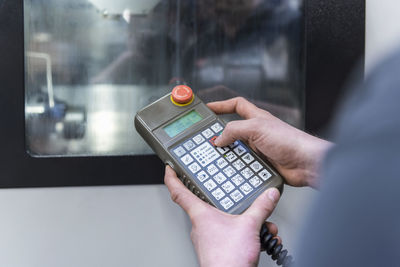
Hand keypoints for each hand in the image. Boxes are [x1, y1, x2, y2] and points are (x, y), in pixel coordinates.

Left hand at [164, 166, 280, 266]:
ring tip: (261, 226)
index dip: (172, 178)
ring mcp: (209, 237)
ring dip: (246, 222)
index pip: (178, 192)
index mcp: (201, 214)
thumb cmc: (228, 259)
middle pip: (211, 204)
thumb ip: (261, 207)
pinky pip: (232, 234)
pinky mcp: (218, 248)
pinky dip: (247, 234)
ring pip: (226, 221)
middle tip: (241, 198)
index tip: (169, 169)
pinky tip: (260, 238)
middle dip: (232, 203)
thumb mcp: (249, 226)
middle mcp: (201, 225)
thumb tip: (269, 195)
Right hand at [208, 97, 332, 187]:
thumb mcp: (257, 128)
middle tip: (207, 139)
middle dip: (220, 134)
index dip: (221, 105)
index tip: (208, 108)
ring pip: (236, 150)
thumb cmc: (291, 141)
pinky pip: (243, 165)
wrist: (306, 164)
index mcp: (257, 118)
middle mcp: (257, 132)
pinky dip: (236, 167)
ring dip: (228, 154)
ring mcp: (259, 148)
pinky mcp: (261, 164)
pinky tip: (232, 170)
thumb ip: (235, 130)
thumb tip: (219, 138)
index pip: (236, 105)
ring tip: (218, 157)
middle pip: (233, 130)